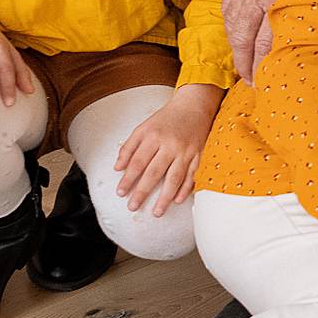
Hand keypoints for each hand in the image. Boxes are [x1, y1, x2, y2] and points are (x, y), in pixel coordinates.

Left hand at [113, 83, 219, 216]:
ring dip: (165, 197)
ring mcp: (186, 150)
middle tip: (133, 206)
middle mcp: (170, 144)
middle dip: (142, 191)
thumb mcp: (143, 127)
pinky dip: (186, 189)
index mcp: (153, 136)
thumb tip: (117, 167)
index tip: (121, 192)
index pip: (137, 162)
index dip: (128, 179)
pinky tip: (178, 200)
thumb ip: (129, 146)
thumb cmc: (167, 118)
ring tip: (157, 212)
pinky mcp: (200, 154)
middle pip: (154, 172)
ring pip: (174, 178)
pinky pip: (192, 175)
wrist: (194, 105)